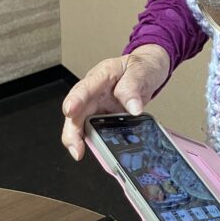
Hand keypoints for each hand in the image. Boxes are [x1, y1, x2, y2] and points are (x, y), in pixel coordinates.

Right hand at [61, 45, 170, 160]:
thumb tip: (133, 108)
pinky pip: (96, 132)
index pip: (85, 87)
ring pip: (81, 124)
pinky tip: (99, 153)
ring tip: (78, 153)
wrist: (149, 72)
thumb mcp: (140, 72)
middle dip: (71, 130)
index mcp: (101, 76)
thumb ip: (133, 88)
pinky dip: (95, 143)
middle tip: (74, 146)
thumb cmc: (140, 68)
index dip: (76, 99)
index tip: (71, 110)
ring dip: (79, 139)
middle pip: (76, 111)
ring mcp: (97, 107)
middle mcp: (94, 93)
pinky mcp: (103, 119)